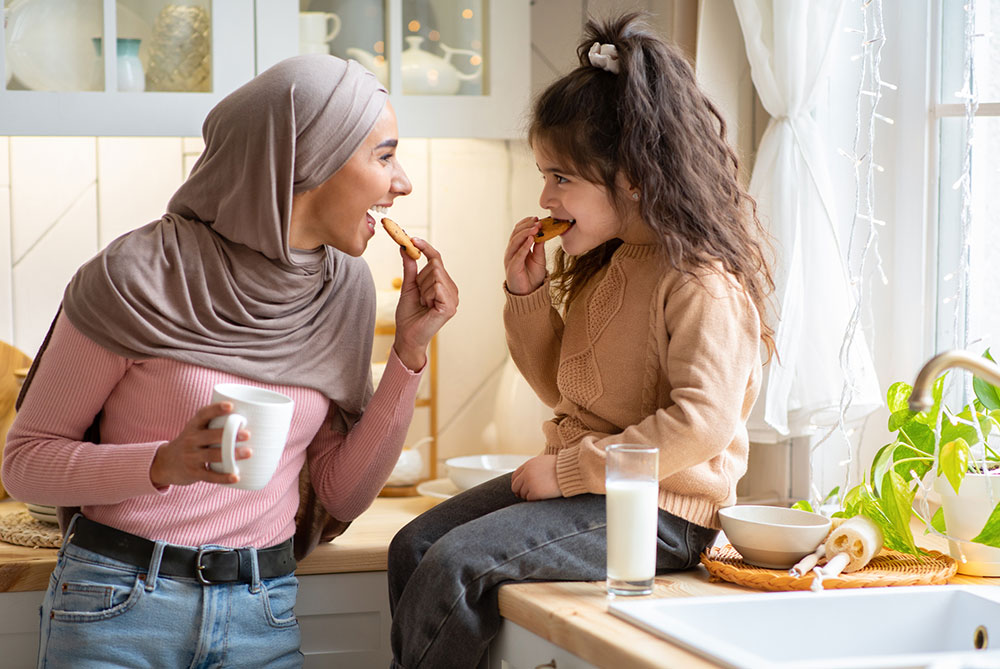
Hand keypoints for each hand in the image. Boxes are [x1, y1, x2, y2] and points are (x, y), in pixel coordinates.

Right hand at [149, 402, 251, 487]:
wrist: (165, 463)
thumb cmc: (191, 443)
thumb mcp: (196, 430)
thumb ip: (214, 423)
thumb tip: (251, 416)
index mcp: (193, 426)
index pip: (203, 415)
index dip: (216, 409)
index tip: (231, 406)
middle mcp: (190, 440)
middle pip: (210, 436)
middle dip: (229, 435)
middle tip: (247, 434)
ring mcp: (191, 457)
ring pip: (212, 455)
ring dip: (231, 455)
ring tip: (249, 452)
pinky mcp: (193, 473)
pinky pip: (210, 476)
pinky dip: (223, 478)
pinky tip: (236, 477)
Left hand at [392, 238, 458, 370]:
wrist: (407, 335)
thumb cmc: (409, 315)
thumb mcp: (408, 286)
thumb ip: (410, 268)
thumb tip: (406, 249)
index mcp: (443, 284)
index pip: (437, 259)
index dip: (425, 248)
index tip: (412, 239)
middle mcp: (451, 289)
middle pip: (435, 266)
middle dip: (420, 278)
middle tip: (419, 295)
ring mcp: (453, 298)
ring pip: (435, 275)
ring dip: (423, 289)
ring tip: (423, 303)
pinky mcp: (450, 307)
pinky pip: (437, 287)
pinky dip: (427, 295)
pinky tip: (427, 307)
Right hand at [504, 216, 547, 295]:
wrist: (530, 294)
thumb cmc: (533, 276)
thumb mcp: (539, 258)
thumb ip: (539, 247)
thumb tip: (543, 233)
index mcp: (516, 248)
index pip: (518, 231)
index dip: (526, 223)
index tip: (537, 218)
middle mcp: (511, 252)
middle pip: (515, 234)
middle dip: (526, 226)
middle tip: (537, 221)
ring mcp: (510, 259)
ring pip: (515, 241)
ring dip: (526, 233)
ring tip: (536, 227)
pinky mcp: (512, 268)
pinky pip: (518, 255)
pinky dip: (524, 246)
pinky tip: (532, 239)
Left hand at [511, 454, 560, 499]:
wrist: (570, 471)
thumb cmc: (561, 468)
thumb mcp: (544, 462)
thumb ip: (534, 468)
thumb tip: (526, 478)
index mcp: (528, 465)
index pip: (515, 476)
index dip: (517, 484)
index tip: (520, 489)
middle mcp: (526, 473)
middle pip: (515, 486)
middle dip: (520, 492)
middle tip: (528, 495)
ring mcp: (530, 483)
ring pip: (523, 494)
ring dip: (530, 496)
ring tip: (541, 493)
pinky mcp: (535, 492)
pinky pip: (529, 499)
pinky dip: (535, 499)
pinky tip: (543, 496)